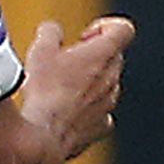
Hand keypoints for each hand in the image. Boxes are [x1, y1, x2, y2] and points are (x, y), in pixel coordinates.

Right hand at [18, 16, 131, 161]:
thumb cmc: (44, 93)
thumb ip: (50, 32)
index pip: (123, 29)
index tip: (84, 37)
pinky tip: (64, 113)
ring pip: (106, 85)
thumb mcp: (39, 51)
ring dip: (87, 83)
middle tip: (63, 64)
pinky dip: (86, 110)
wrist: (43, 135)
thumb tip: (52, 29)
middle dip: (90, 57)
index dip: (105, 27)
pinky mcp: (102, 125)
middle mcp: (113, 77)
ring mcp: (110, 102)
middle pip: (112, 57)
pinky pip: (99, 112)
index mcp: (102, 54)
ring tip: (58, 90)